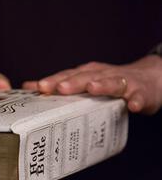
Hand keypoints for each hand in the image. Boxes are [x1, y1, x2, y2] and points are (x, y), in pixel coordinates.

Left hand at [23, 55, 161, 114]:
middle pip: (86, 76)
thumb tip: (30, 87)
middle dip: (72, 82)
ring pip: (112, 81)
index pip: (67, 75)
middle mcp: (102, 74)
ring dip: (102, 85)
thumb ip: (59, 85)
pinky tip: (131, 106)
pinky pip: (139, 96)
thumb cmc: (110, 83)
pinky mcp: (141, 92)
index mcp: (86, 74)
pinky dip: (135, 100)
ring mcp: (123, 82)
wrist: (148, 79)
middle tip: (59, 88)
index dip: (53, 80)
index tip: (39, 86)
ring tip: (92, 88)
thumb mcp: (84, 82)